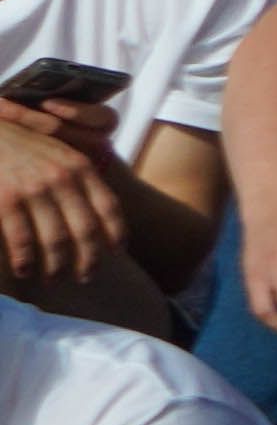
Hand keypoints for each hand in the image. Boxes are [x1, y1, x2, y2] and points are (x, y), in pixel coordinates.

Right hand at [0, 92, 124, 291]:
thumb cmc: (22, 144)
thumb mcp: (59, 152)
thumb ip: (79, 177)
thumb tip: (98, 210)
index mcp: (80, 166)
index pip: (108, 206)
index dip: (116, 232)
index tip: (117, 252)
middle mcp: (62, 177)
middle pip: (86, 229)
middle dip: (89, 258)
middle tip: (86, 276)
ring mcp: (34, 188)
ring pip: (56, 239)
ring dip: (57, 266)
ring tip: (55, 280)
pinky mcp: (6, 199)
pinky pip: (22, 239)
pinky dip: (25, 260)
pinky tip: (25, 272)